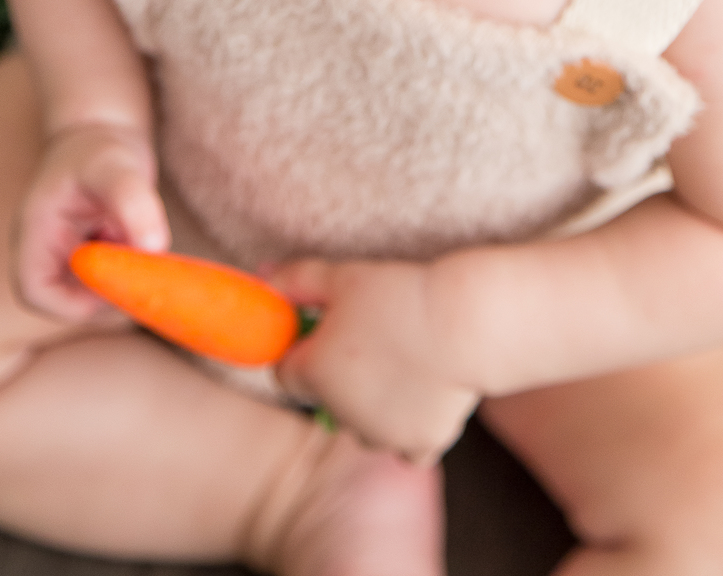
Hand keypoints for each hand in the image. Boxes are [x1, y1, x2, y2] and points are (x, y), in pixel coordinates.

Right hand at [15, 122, 169, 318]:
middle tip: (142, 265)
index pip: (36, 292)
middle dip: (109, 292)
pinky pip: (107, 285)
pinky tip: (138, 240)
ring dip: (122, 279)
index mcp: (33, 233)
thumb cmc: (100, 148)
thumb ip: (132, 202)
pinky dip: (129, 271)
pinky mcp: (86, 263)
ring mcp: (63, 260)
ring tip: (134, 237)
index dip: (77, 301)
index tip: (118, 280)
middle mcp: (42, 253)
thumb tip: (153, 247)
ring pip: (92, 297)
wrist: (102, 134)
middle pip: (66, 302)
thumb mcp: (116, 166)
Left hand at [270, 257, 478, 463]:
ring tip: (400, 361)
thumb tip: (260, 279)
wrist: (462, 323)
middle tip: (372, 337)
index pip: (285, 371)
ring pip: (364, 425)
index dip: (303, 348)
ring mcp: (382, 435)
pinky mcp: (420, 443)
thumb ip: (294, 280)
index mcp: (313, 375)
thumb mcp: (340, 276)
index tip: (328, 328)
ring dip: (372, 404)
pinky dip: (409, 428)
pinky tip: (421, 395)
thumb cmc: (398, 295)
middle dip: (339, 375)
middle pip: (326, 400)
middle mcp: (341, 415)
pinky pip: (404, 446)